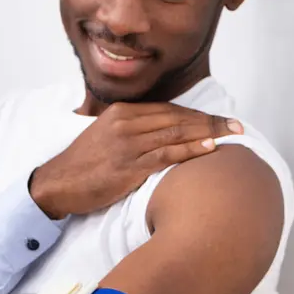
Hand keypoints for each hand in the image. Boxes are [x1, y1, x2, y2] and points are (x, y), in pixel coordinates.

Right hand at [30, 103, 242, 218]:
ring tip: (232, 134)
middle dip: (210, 121)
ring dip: (208, 132)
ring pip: (175, 133)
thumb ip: (129, 130)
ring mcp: (127, 144)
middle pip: (176, 118)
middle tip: (237, 125)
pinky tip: (210, 147)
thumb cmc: (81, 165)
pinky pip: (166, 154)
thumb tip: (156, 134)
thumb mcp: (103, 136)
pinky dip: (190, 149)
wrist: (57, 184)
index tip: (219, 119)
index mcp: (120, 113)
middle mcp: (125, 123)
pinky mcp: (128, 166)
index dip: (196, 114)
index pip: (167, 109)